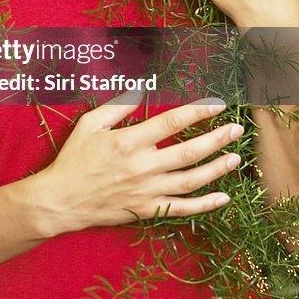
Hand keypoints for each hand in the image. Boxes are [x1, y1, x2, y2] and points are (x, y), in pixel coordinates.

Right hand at [39, 94, 242, 233]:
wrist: (61, 200)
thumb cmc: (74, 158)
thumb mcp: (90, 124)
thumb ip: (117, 105)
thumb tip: (141, 88)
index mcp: (130, 141)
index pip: (172, 122)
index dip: (198, 111)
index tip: (217, 104)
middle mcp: (143, 166)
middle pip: (189, 152)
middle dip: (217, 139)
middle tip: (237, 129)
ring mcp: (147, 191)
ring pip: (191, 181)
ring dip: (217, 169)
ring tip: (235, 158)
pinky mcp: (147, 210)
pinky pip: (182, 209)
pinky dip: (205, 205)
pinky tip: (223, 197)